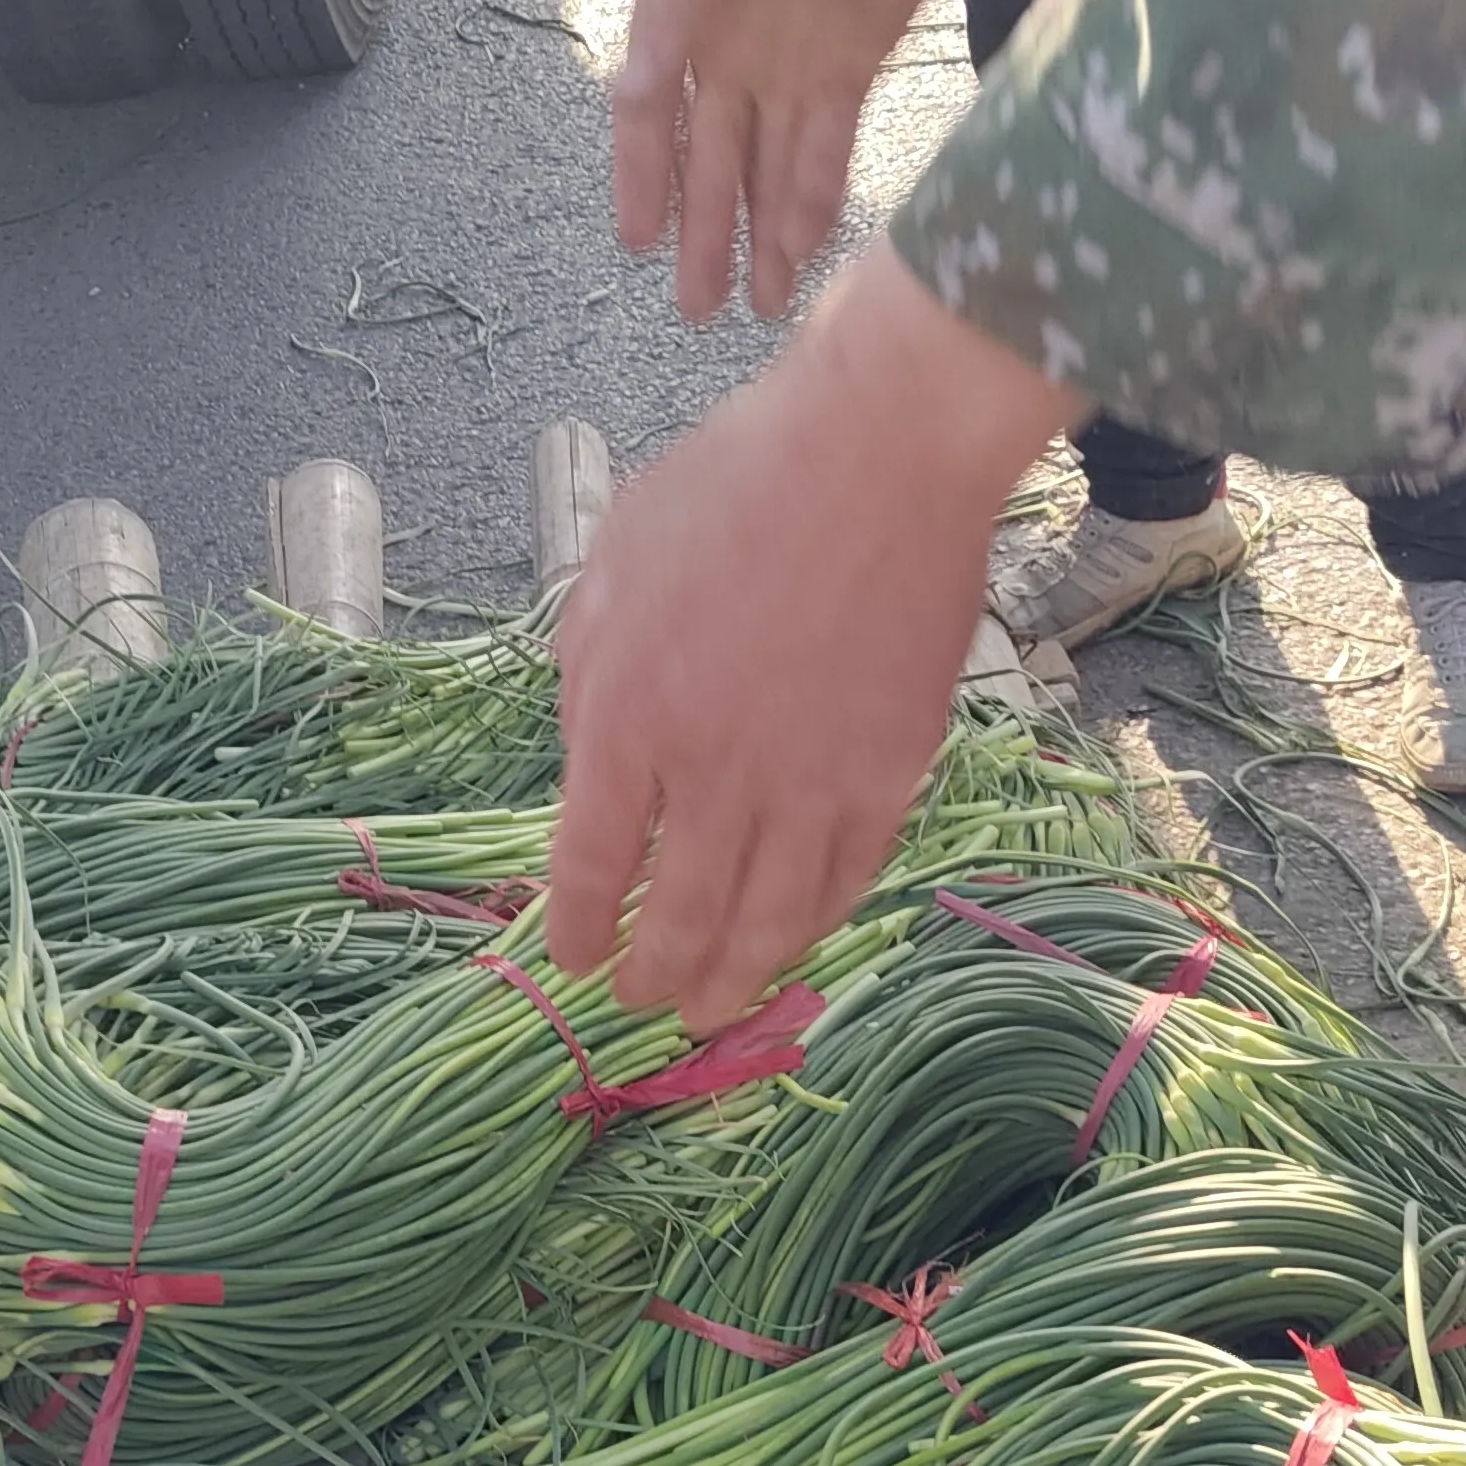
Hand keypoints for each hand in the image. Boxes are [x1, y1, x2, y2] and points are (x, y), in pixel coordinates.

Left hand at [548, 240, 1060, 1027]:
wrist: (878, 456)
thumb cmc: (736, 486)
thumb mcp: (614, 564)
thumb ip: (589, 672)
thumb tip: (589, 757)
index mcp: (628, 714)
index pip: (589, 862)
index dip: (578, 927)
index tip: (575, 957)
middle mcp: (713, 769)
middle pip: (679, 915)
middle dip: (654, 976)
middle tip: (643, 1003)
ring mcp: (809, 781)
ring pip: (767, 921)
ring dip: (734, 979)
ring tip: (711, 1010)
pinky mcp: (889, 775)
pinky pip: (847, 881)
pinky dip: (814, 925)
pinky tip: (792, 941)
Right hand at [613, 0, 1072, 325]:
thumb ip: (670, 11)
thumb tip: (632, 93)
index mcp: (685, 22)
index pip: (654, 123)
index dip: (642, 182)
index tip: (636, 242)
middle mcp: (733, 54)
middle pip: (713, 164)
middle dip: (704, 235)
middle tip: (697, 309)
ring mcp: (793, 65)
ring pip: (770, 170)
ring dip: (763, 235)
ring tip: (760, 304)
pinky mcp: (852, 68)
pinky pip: (828, 148)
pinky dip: (817, 196)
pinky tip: (805, 244)